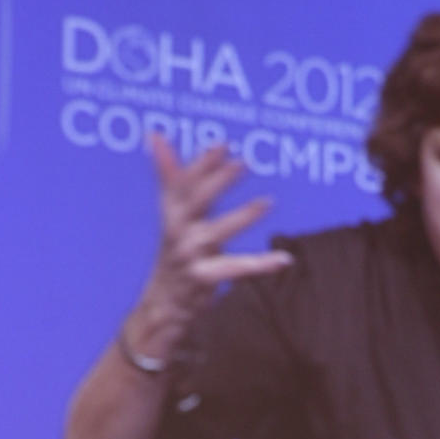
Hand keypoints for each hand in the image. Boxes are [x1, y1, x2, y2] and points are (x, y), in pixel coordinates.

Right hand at [141, 134, 293, 324]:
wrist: (161, 303)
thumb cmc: (173, 253)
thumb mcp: (171, 214)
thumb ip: (170, 176)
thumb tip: (155, 135)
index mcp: (172, 212)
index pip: (184, 182)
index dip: (202, 164)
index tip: (222, 145)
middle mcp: (178, 232)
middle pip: (196, 202)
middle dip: (217, 182)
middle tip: (242, 163)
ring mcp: (190, 256)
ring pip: (217, 233)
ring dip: (242, 217)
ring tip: (267, 203)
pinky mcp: (204, 279)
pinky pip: (236, 269)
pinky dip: (261, 265)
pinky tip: (284, 259)